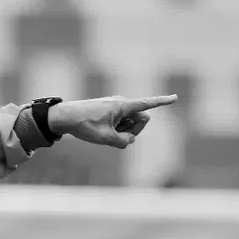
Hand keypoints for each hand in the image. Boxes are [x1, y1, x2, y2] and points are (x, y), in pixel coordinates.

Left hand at [48, 94, 177, 148]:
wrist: (63, 117)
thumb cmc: (84, 125)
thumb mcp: (106, 138)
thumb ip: (124, 141)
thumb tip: (130, 140)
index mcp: (123, 105)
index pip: (147, 103)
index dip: (162, 101)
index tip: (176, 97)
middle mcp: (121, 103)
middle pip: (141, 119)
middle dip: (134, 130)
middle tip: (115, 134)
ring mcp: (114, 107)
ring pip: (129, 122)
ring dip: (122, 131)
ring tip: (103, 131)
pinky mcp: (108, 111)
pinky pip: (119, 123)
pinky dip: (114, 130)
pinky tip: (100, 130)